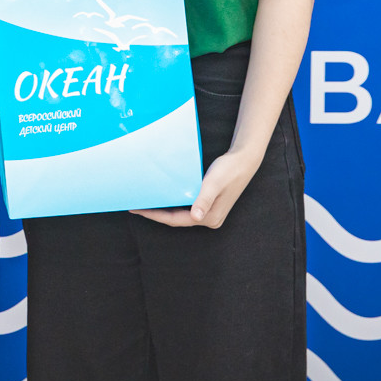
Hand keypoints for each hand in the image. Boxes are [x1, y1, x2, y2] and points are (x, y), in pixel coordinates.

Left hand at [133, 147, 260, 228]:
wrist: (244, 160)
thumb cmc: (229, 170)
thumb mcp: (214, 182)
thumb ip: (204, 199)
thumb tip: (196, 217)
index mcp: (209, 217)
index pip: (176, 220)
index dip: (155, 216)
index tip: (138, 210)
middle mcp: (209, 219)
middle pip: (177, 219)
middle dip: (156, 214)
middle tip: (136, 207)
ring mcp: (209, 212)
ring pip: (180, 214)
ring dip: (164, 209)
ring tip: (146, 203)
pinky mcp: (209, 204)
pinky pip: (186, 207)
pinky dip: (173, 203)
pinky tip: (164, 197)